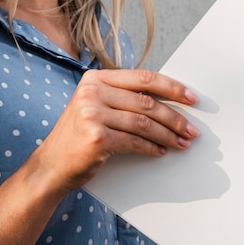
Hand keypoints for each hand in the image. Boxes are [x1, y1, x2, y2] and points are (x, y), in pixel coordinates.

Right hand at [30, 69, 199, 196]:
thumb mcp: (97, 107)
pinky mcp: (96, 137)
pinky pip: (135, 141)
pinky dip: (152, 147)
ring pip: (144, 123)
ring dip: (168, 135)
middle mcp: (92, 91)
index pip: (144, 78)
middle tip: (192, 130)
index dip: (172, 88)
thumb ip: (125, 99)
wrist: (51, 166)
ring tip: (182, 143)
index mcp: (96, 78)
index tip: (192, 98)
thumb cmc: (80, 137)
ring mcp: (92, 114)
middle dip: (175, 117)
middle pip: (147, 102)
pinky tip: (161, 151)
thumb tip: (170, 103)